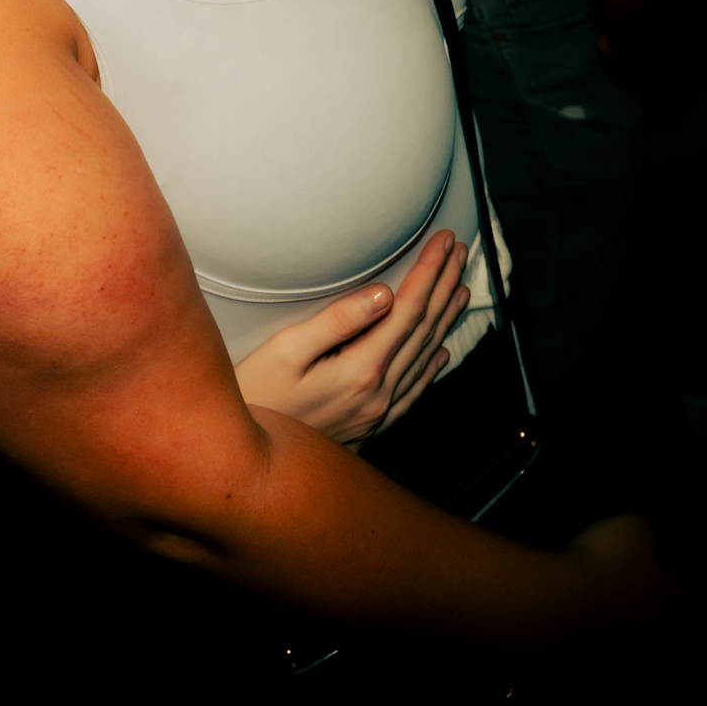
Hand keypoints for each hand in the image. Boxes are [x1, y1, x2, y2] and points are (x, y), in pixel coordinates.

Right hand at [233, 230, 469, 446]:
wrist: (246, 463)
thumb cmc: (254, 399)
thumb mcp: (285, 350)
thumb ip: (337, 321)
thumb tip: (383, 295)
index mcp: (361, 371)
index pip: (408, 310)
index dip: (429, 272)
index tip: (443, 242)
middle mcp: (378, 395)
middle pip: (424, 330)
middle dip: (444, 286)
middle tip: (460, 251)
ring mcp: (377, 413)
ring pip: (424, 357)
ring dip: (445, 319)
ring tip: (460, 289)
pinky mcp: (369, 426)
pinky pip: (414, 390)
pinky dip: (431, 365)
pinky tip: (440, 352)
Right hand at [562, 514, 689, 638]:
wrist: (567, 600)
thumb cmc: (613, 561)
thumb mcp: (634, 526)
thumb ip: (648, 524)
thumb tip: (652, 523)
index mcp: (672, 603)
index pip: (686, 608)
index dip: (676, 592)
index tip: (666, 580)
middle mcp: (650, 630)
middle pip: (654, 619)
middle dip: (643, 599)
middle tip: (626, 575)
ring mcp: (619, 644)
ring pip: (624, 627)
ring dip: (614, 609)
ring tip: (595, 584)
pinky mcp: (588, 650)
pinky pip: (593, 631)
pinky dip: (587, 617)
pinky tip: (573, 598)